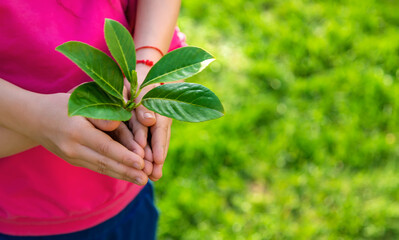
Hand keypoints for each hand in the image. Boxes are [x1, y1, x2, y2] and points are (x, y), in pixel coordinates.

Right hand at [28, 93, 148, 184]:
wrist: (33, 118)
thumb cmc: (61, 105)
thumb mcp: (80, 103)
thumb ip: (100, 115)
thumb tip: (118, 125)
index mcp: (77, 131)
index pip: (105, 147)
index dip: (124, 156)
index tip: (141, 162)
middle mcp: (73, 148)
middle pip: (105, 162)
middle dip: (127, 171)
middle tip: (146, 178)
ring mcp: (72, 157)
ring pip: (101, 168)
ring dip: (123, 175)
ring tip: (141, 180)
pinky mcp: (73, 160)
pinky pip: (96, 167)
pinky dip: (112, 171)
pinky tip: (127, 175)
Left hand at [127, 65, 171, 180]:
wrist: (147, 74)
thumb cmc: (138, 80)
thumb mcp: (139, 87)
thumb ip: (143, 102)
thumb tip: (149, 120)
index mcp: (158, 106)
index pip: (159, 129)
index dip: (157, 145)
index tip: (156, 160)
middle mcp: (162, 116)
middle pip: (160, 139)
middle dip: (157, 158)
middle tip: (155, 175)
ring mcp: (159, 122)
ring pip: (159, 142)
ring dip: (157, 159)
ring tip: (154, 176)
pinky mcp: (154, 127)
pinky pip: (155, 141)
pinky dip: (154, 154)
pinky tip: (152, 168)